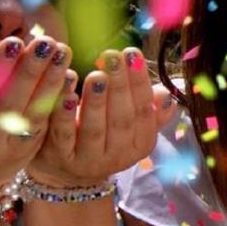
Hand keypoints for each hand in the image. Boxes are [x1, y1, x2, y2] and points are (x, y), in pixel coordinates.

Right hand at [0, 36, 69, 187]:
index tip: (13, 42)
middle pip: (10, 105)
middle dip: (29, 72)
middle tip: (45, 43)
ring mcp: (10, 153)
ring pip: (33, 115)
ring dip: (50, 82)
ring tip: (62, 52)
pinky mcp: (29, 154)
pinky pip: (46, 124)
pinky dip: (58, 100)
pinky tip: (67, 74)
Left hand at [27, 48, 175, 187]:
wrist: (67, 170)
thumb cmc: (104, 135)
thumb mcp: (130, 125)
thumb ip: (149, 108)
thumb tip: (165, 94)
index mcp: (140, 145)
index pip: (144, 112)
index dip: (140, 83)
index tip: (133, 55)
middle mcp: (118, 157)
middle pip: (122, 120)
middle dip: (120, 87)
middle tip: (114, 56)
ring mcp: (89, 160)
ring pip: (94, 130)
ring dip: (96, 102)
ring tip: (96, 75)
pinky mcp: (61, 158)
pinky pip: (64, 135)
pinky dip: (65, 115)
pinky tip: (66, 95)